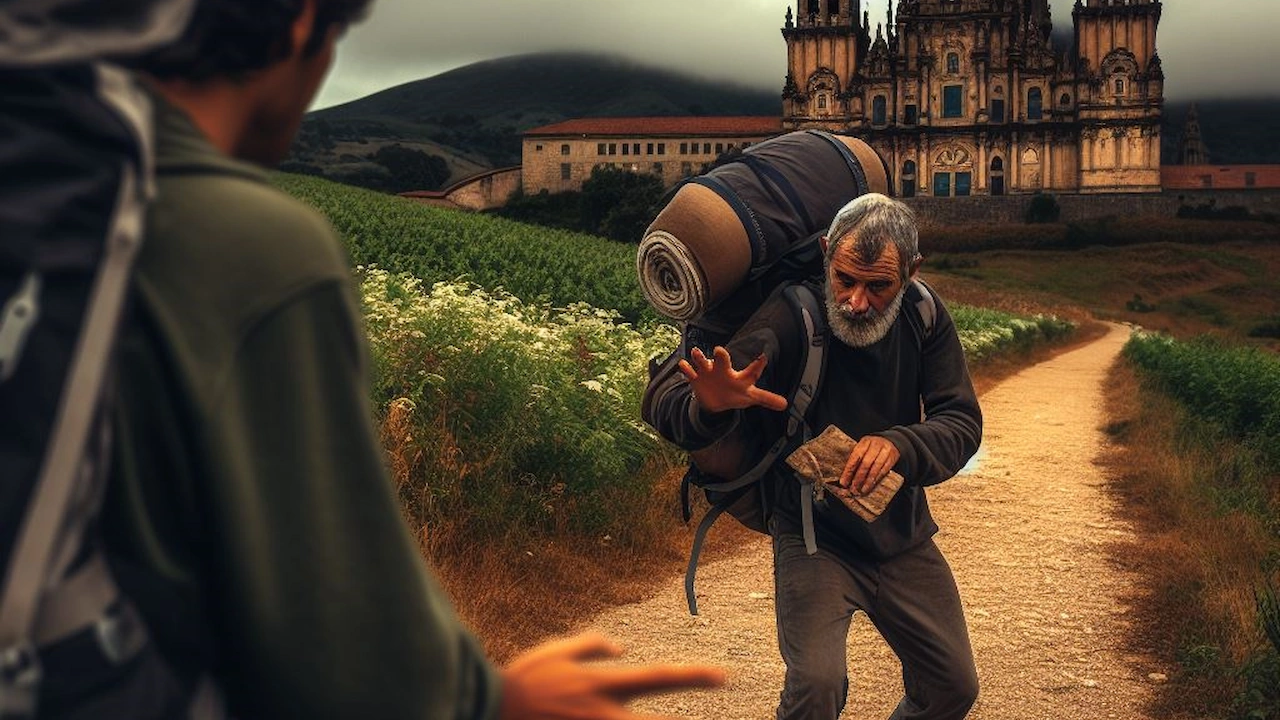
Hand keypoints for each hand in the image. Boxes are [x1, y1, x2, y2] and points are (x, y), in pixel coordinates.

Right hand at [499, 633, 724, 719]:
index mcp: (603, 684)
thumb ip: (591, 646)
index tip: (723, 676)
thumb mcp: (557, 651)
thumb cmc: (522, 680)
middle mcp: (603, 713)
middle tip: (721, 704)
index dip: (693, 677)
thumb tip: (620, 648)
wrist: (487, 709)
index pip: (658, 678)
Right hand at [676, 346, 787, 413]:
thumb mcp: (750, 397)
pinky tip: (683, 365)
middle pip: (723, 361)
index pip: (750, 372)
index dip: (757, 365)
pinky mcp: (697, 379)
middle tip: (720, 350)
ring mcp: (709, 373)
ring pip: (703, 362)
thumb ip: (766, 399)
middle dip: (721, 356)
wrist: (715, 399)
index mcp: (739, 377)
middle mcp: (724, 370)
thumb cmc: (736, 393)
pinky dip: (686, 369)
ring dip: (699, 358)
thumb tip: (785, 405)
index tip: (763, 358)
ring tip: (696, 353)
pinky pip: (690, 373)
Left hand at [838, 435, 899, 494]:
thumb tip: (846, 476)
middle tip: (853, 488)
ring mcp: (885, 451)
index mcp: (865, 442)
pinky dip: (876, 479)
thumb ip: (856, 458)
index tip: (844, 481)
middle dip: (858, 477)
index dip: (849, 470)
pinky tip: (871, 485)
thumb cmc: (873, 446)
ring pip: (875, 468)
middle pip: (865, 463)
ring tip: (862, 489)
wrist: (890, 441)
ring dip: (868, 481)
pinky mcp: (892, 458)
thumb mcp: (863, 447)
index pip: (855, 457)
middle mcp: (875, 445)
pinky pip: (883, 470)